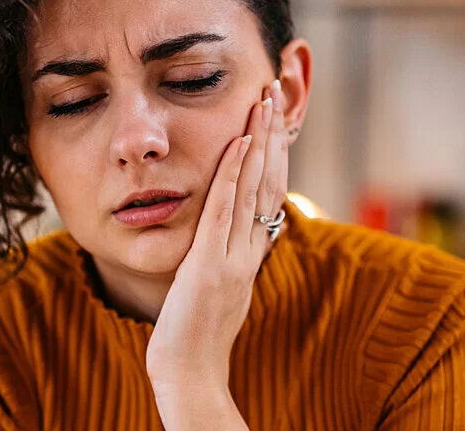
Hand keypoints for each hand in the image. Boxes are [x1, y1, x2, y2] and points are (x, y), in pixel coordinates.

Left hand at [146, 80, 287, 427]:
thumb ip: (225, 259)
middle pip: (268, 181)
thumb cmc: (194, 339)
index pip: (268, 192)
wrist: (190, 374)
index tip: (274, 116)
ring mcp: (233, 258)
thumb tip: (231, 238)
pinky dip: (232, 175)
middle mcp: (249, 250)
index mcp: (250, 254)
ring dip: (258, 140)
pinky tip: (238, 143)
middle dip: (272, 133)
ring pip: (252, 188)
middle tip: (273, 89)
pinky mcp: (210, 265)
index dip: (274, 153)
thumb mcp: (218, 290)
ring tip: (261, 99)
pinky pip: (224, 211)